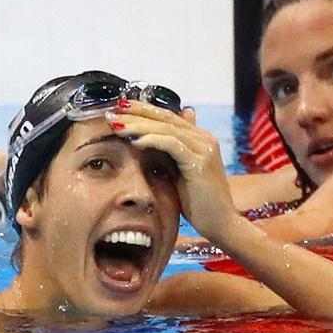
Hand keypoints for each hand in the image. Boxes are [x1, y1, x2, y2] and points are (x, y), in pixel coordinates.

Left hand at [105, 101, 237, 240]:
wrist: (221, 224)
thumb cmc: (200, 204)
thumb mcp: (181, 174)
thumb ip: (171, 155)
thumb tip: (156, 139)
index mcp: (199, 138)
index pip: (167, 117)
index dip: (142, 110)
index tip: (118, 109)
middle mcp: (204, 138)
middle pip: (165, 118)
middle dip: (136, 113)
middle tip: (112, 112)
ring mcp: (204, 149)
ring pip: (166, 129)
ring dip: (138, 125)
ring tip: (117, 126)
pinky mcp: (200, 162)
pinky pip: (172, 144)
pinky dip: (153, 140)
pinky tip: (135, 141)